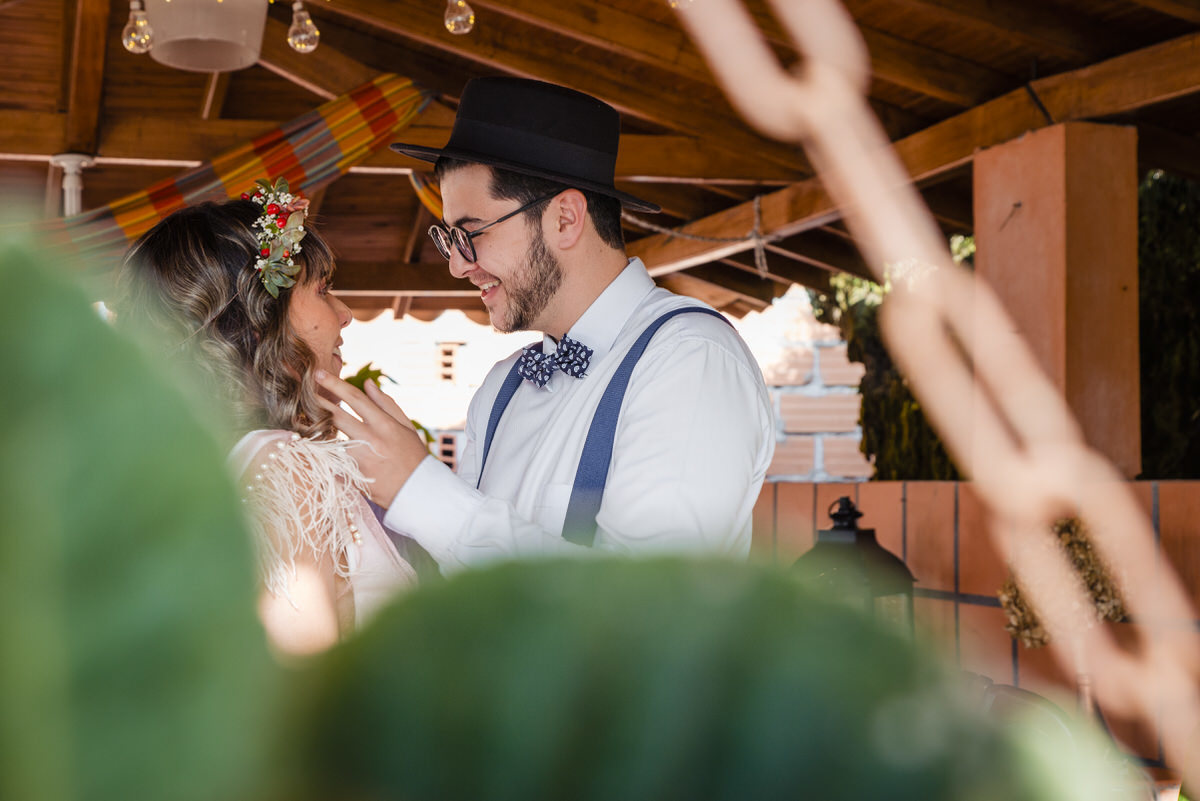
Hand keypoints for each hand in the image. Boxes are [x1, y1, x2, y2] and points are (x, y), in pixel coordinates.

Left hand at [314, 370, 428, 506]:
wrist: (416, 491)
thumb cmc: (412, 456)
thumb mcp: (406, 426)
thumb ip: (386, 404)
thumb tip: (368, 383)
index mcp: (385, 425)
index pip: (355, 399)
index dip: (335, 384)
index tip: (319, 373)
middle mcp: (371, 440)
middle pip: (336, 416)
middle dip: (317, 402)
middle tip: (303, 392)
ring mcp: (360, 459)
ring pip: (332, 438)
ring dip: (321, 430)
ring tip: (311, 422)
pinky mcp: (352, 475)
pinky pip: (334, 460)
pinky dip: (328, 454)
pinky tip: (322, 449)